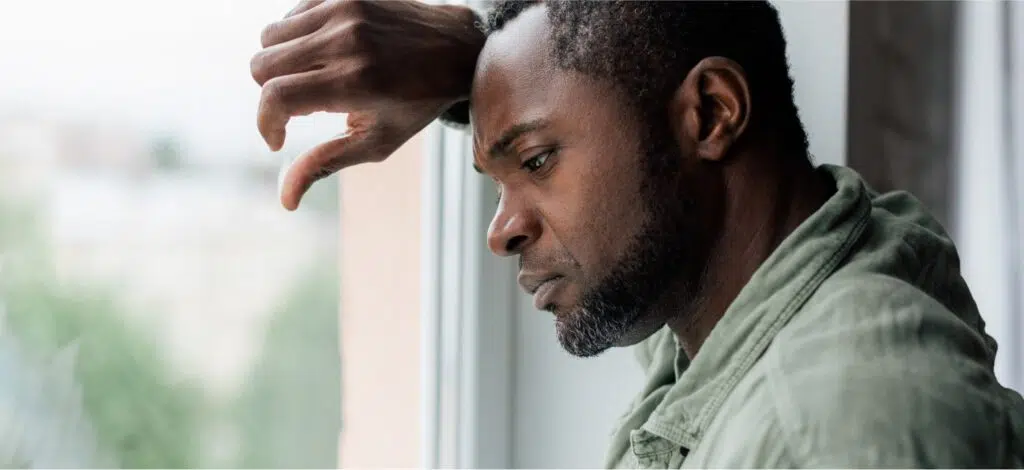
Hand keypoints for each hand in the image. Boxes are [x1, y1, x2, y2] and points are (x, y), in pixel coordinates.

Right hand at [250, 0, 484, 209]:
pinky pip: (289, 15)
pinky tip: (322, 54)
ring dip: (279, 64)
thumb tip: (285, 201)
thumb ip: (326, 164)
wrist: (455, 48)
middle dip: (270, 94)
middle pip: (262, 65)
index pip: (276, 97)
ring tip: (311, 79)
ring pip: (269, 37)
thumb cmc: (415, 104)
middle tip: (299, 107)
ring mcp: (343, 9)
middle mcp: (345, 40)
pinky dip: (295, 37)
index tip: (277, 138)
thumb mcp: (376, 142)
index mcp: (355, 82)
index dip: (266, 123)